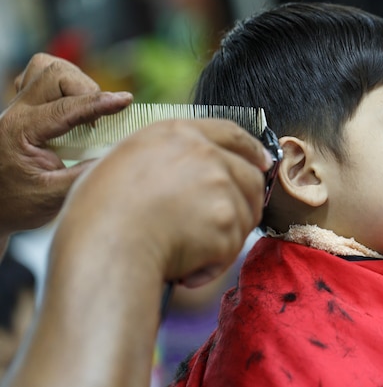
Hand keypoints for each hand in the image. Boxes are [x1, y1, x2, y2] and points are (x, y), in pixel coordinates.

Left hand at [0, 53, 132, 238]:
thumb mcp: (53, 196)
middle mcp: (16, 112)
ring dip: (74, 82)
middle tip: (99, 121)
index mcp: (20, 131)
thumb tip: (118, 155)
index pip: (65, 108)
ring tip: (88, 110)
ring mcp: (17, 107)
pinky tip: (73, 105)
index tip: (126, 101)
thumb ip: (85, 174)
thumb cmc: (18, 204)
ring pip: (46, 68)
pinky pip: (40, 77)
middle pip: (54, 74)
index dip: (98, 103)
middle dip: (86, 89)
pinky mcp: (24, 108)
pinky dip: (63, 84)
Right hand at [53, 118, 271, 286]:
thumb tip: (186, 171)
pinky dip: (212, 265)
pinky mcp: (226, 221)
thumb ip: (166, 157)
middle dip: (246, 203)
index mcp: (177, 133)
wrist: (104, 247)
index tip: (263, 162)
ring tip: (188, 251)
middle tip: (224, 227)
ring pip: (245, 214)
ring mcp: (219, 186)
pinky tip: (184, 269)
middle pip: (250, 176)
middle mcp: (204, 154)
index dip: (252, 149)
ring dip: (224, 237)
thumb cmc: (99, 212)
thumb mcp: (126, 161)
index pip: (231, 133)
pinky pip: (231, 249)